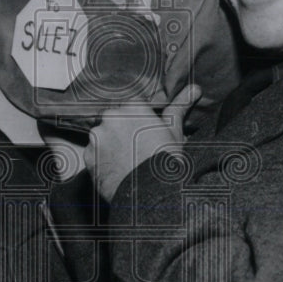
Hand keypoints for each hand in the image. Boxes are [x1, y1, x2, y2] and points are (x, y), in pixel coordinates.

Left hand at [86, 85, 201, 201]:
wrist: (152, 193)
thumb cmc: (167, 160)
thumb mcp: (175, 132)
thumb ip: (179, 106)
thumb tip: (195, 88)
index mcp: (132, 106)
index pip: (132, 109)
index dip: (139, 123)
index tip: (146, 136)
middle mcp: (111, 116)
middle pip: (114, 121)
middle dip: (122, 132)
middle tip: (137, 150)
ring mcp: (97, 136)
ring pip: (103, 137)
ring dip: (111, 146)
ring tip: (127, 163)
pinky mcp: (88, 156)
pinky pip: (94, 155)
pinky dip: (102, 161)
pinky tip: (117, 171)